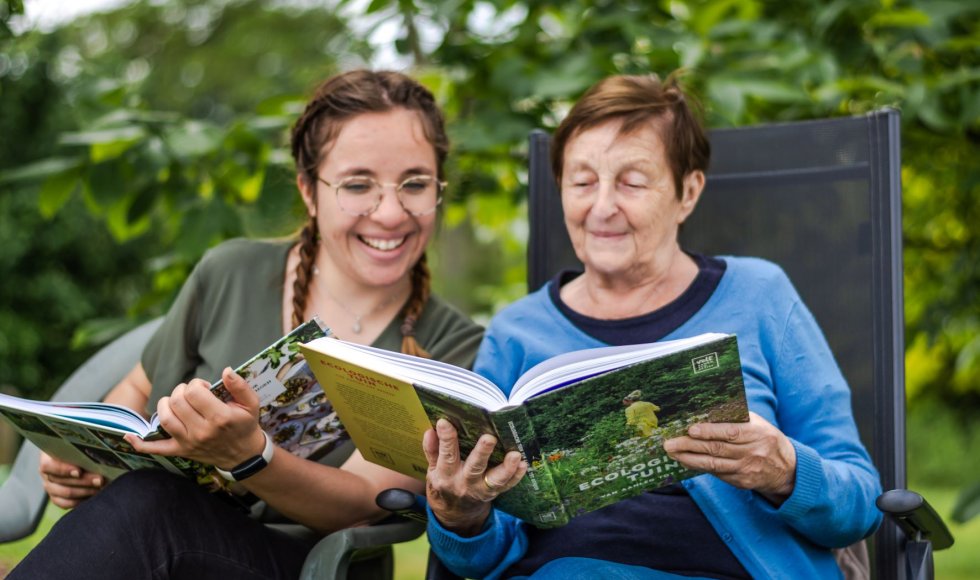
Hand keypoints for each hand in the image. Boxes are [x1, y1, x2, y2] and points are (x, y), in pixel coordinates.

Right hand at [39, 452, 104, 508]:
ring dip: (85, 491)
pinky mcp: (57, 497)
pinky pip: (66, 503)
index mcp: (47, 457)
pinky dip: (81, 501)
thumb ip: (81, 450)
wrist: (74, 455)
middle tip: (100, 479)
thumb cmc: (78, 448)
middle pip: (61, 481)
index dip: (63, 470)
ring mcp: (50, 487)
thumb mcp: (76, 445)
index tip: (79, 472)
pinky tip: (93, 495)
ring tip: (101, 487)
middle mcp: (46, 474)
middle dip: (83, 481)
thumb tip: (98, 454)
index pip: (48, 466)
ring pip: (65, 493)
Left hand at [127, 367, 265, 469]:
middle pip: (177, 402)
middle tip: (192, 393)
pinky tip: (128, 436)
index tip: (204, 387)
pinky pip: (156, 449)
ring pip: (165, 418)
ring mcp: (189, 442)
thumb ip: (240, 386)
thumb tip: (226, 370)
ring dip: (165, 404)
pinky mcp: (181, 451)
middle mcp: (202, 431)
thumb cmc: (245, 425)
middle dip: (181, 390)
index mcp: (219, 417)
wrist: (244, 455)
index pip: (194, 392)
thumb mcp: (251, 404)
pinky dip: (140, 444)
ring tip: (176, 402)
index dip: (196, 384)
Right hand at [423, 418, 525, 536]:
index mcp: (446, 476)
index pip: (446, 456)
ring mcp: (480, 490)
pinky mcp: (493, 493)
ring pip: (494, 480)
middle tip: (489, 438)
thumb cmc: (443, 485)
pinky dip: (516, 476)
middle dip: (482, 453)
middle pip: (474, 467)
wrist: (454, 515)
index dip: (446, 439)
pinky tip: (523, 464)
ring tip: (515, 455)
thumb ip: (432, 451)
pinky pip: (506, 486)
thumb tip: (431, 430)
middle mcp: (464, 483)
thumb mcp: (432, 471)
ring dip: (506, 468)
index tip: (445, 422)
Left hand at [663, 411, 796, 503]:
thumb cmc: (764, 438)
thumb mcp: (757, 423)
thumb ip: (735, 417)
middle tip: (669, 443)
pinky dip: (699, 467)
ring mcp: (746, 469)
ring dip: (689, 459)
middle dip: (690, 446)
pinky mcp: (741, 482)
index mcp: (757, 433)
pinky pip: (717, 474)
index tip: (690, 429)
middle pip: (717, 449)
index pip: (730, 432)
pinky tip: (685, 461)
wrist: (786, 468)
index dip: (709, 431)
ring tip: (672, 453)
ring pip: (713, 465)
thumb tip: (705, 410)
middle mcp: (752, 452)